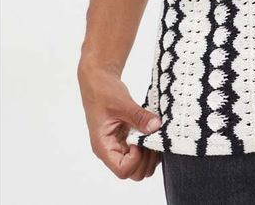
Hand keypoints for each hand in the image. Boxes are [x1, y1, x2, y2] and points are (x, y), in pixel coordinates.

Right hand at [77, 61, 162, 179]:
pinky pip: (142, 152)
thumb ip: (139, 116)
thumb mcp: (122, 103)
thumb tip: (156, 127)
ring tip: (154, 134)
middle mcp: (111, 150)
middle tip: (152, 137)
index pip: (122, 169)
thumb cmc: (103, 92)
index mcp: (103, 146)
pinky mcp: (128, 139)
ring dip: (150, 154)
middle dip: (146, 159)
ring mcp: (120, 146)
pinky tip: (153, 131)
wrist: (99, 81)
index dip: (136, 158)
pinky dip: (151, 146)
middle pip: (133, 173)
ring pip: (139, 166)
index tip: (141, 140)